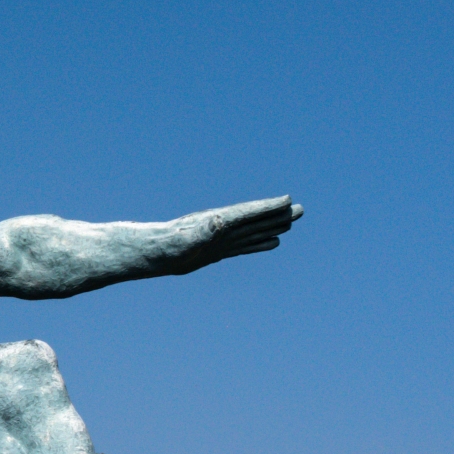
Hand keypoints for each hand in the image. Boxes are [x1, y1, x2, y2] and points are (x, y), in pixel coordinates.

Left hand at [174, 195, 303, 272]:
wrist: (152, 254)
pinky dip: (260, 243)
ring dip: (272, 226)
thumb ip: (202, 231)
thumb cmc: (165, 246)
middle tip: (301, 209)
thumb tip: (219, 221)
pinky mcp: (218, 250)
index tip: (288, 199)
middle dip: (277, 214)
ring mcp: (221, 238)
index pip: (248, 212)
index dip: (268, 207)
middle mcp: (222, 227)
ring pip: (253, 231)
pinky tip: (273, 242)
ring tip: (291, 222)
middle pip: (256, 219)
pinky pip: (245, 245)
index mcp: (217, 222)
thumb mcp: (185, 240)